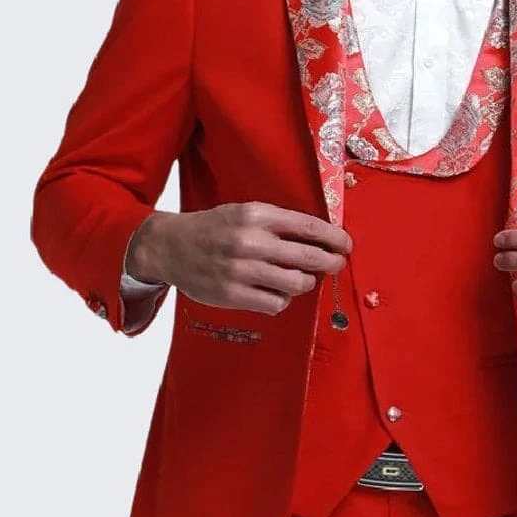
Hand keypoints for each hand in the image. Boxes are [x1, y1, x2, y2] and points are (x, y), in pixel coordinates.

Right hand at [128, 203, 351, 315]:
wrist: (171, 247)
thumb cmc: (214, 229)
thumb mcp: (245, 212)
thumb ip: (278, 222)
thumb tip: (320, 237)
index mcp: (256, 216)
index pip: (309, 228)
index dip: (334, 238)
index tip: (346, 244)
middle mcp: (250, 242)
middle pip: (309, 257)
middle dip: (331, 262)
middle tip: (337, 264)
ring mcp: (241, 271)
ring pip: (296, 283)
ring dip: (306, 282)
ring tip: (302, 279)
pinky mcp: (233, 295)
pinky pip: (276, 304)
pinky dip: (282, 300)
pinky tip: (276, 292)